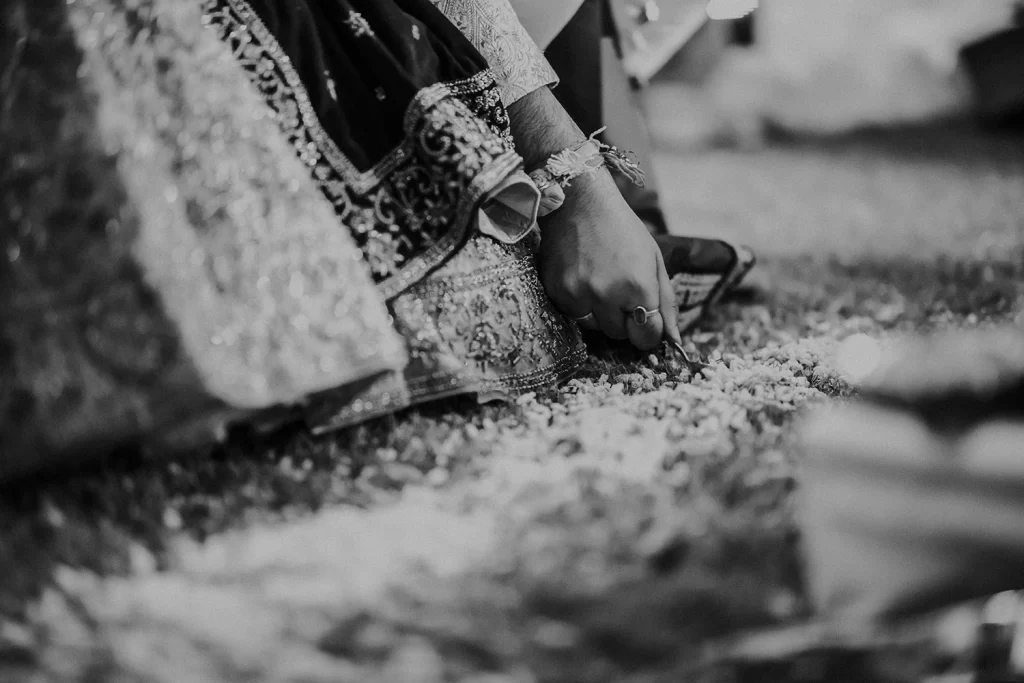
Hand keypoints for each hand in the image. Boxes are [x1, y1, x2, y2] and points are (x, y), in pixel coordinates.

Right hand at [537, 169, 681, 350]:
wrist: (578, 201)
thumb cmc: (622, 229)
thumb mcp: (654, 260)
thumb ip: (666, 302)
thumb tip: (674, 340)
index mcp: (637, 285)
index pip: (647, 336)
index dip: (648, 332)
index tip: (645, 322)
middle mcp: (606, 294)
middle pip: (619, 334)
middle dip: (623, 319)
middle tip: (620, 291)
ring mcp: (577, 294)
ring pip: (594, 327)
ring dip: (600, 313)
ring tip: (599, 282)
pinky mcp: (555, 291)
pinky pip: (572, 314)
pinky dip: (579, 303)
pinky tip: (581, 277)